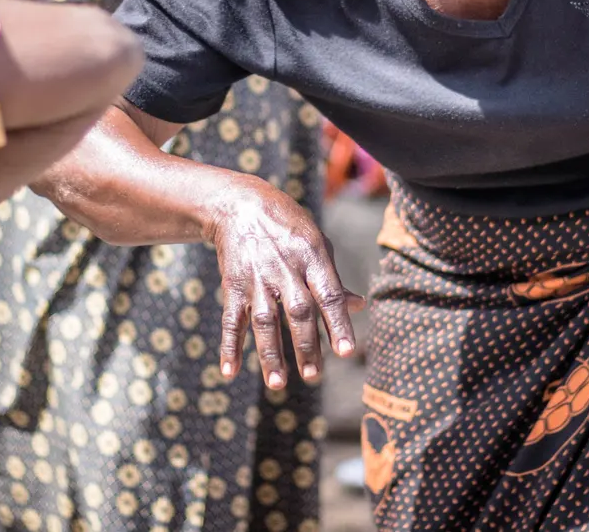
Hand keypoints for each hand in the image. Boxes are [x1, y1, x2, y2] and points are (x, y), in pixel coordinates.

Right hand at [206, 179, 364, 388]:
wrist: (241, 205)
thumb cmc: (289, 227)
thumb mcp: (317, 243)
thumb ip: (333, 278)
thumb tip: (358, 306)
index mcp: (312, 258)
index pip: (329, 295)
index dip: (338, 324)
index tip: (347, 352)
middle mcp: (285, 269)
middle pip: (298, 312)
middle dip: (306, 346)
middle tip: (314, 376)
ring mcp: (257, 278)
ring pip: (264, 320)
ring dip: (270, 353)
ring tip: (277, 384)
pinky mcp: (233, 284)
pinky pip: (231, 319)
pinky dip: (230, 345)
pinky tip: (230, 371)